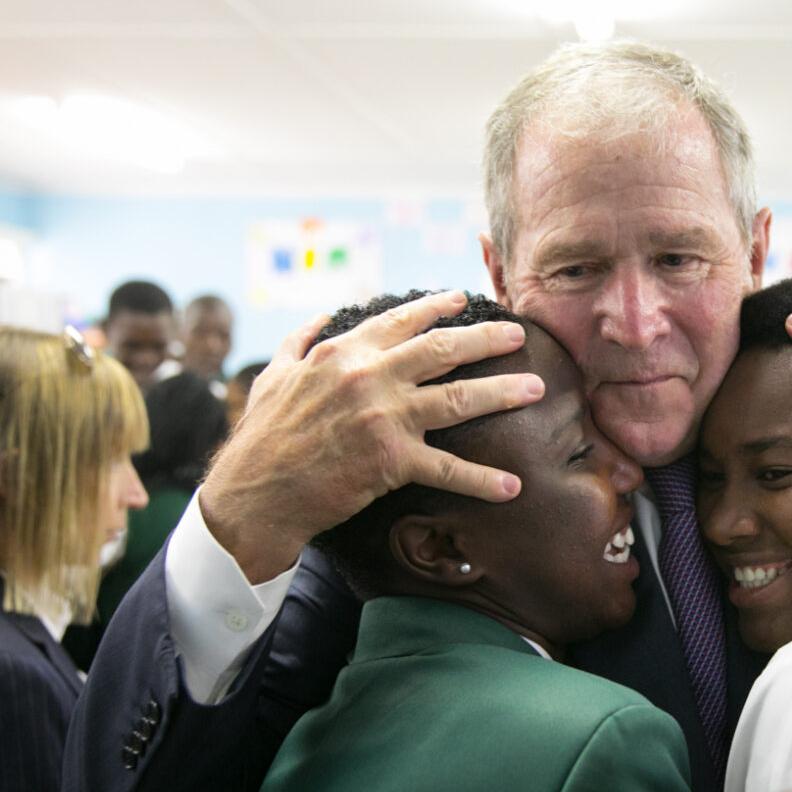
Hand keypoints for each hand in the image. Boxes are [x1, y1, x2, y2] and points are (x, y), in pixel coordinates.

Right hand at [200, 291, 544, 582]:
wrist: (254, 491)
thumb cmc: (262, 434)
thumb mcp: (274, 374)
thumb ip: (300, 341)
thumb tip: (321, 316)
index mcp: (344, 352)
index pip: (402, 321)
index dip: (438, 307)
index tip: (464, 300)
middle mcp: (370, 376)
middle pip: (443, 349)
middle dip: (487, 338)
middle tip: (518, 332)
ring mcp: (384, 417)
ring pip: (459, 398)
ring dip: (503, 392)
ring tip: (536, 388)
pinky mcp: (391, 461)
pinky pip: (449, 470)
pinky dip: (483, 480)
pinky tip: (513, 486)